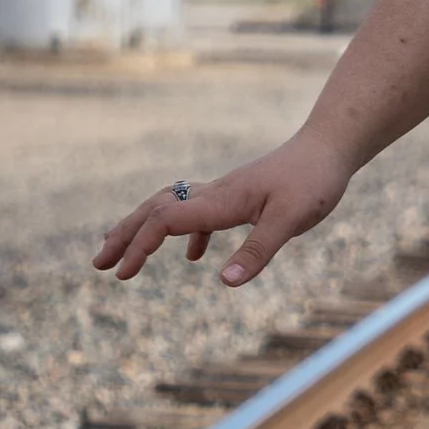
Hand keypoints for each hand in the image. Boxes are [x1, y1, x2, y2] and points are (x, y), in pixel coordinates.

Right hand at [92, 133, 352, 288]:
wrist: (329, 147)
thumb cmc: (314, 181)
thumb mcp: (292, 220)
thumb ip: (258, 250)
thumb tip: (224, 281)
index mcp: (221, 201)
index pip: (165, 222)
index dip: (139, 246)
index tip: (121, 274)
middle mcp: (215, 193)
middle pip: (155, 211)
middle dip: (124, 236)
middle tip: (99, 263)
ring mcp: (225, 193)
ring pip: (172, 209)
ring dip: (145, 231)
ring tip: (126, 256)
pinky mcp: (240, 195)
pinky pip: (202, 214)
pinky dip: (188, 235)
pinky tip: (195, 257)